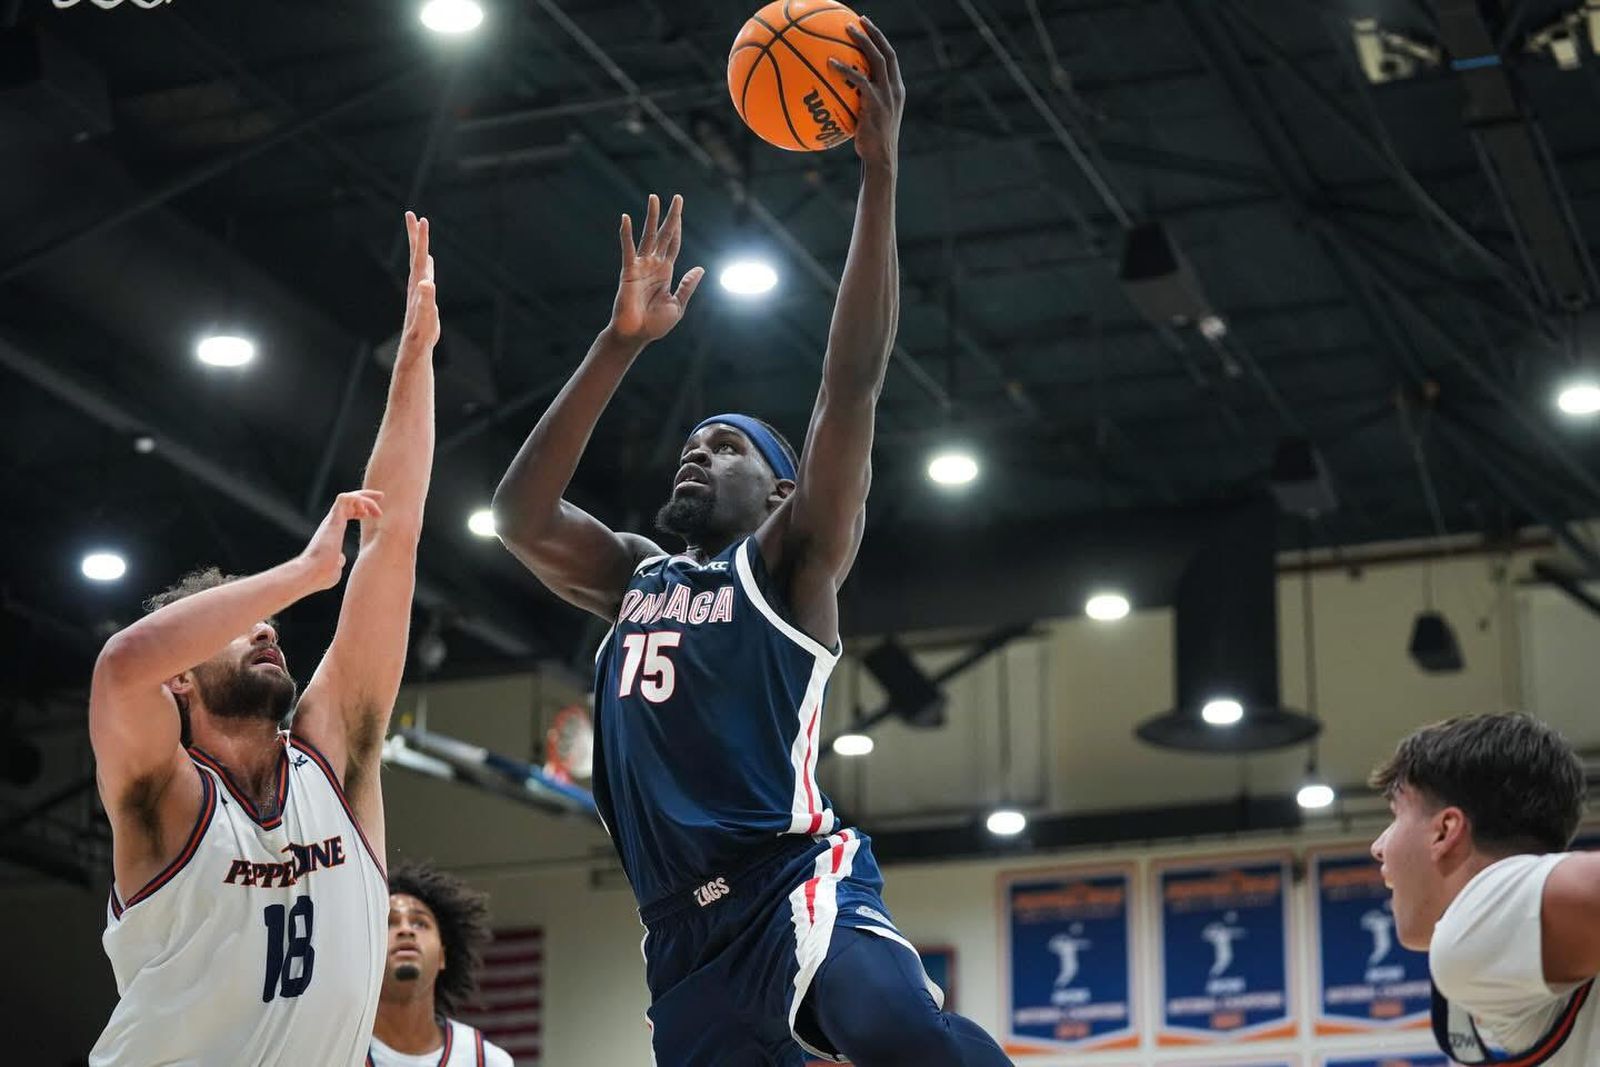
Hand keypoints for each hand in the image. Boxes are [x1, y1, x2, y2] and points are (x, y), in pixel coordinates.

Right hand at [298, 490, 384, 591]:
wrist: (312, 573)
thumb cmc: (321, 575)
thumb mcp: (335, 567)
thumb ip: (339, 561)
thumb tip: (340, 560)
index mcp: (333, 531)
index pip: (348, 511)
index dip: (362, 508)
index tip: (374, 513)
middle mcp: (331, 522)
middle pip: (349, 500)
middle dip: (366, 496)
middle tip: (381, 496)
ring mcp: (331, 520)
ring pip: (348, 497)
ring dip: (365, 499)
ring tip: (377, 510)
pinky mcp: (332, 520)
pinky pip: (345, 499)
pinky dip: (357, 500)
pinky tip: (365, 512)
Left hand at [400, 211, 439, 351]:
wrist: (415, 346)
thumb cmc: (421, 333)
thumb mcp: (426, 316)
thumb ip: (426, 299)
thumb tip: (427, 283)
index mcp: (418, 284)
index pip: (419, 256)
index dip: (421, 238)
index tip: (422, 219)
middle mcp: (416, 283)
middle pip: (415, 254)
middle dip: (415, 235)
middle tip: (411, 214)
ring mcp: (419, 289)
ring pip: (419, 263)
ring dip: (420, 247)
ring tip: (420, 233)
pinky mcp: (424, 297)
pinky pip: (425, 275)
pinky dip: (427, 264)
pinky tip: (429, 261)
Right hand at [608, 193, 704, 344]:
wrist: (636, 335)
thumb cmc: (655, 325)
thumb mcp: (678, 305)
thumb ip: (687, 286)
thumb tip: (700, 268)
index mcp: (666, 272)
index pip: (674, 244)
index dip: (679, 228)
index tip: (681, 211)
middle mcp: (653, 265)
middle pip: (664, 235)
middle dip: (671, 216)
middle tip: (677, 197)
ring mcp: (640, 266)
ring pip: (647, 236)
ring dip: (651, 217)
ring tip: (654, 198)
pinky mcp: (628, 271)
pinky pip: (628, 249)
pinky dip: (626, 234)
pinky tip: (626, 218)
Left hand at [832, 17, 903, 168]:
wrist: (881, 160)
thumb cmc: (870, 145)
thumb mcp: (870, 121)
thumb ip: (861, 105)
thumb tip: (838, 98)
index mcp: (896, 90)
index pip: (891, 58)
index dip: (880, 40)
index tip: (867, 27)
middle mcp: (895, 89)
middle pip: (887, 52)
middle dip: (874, 33)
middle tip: (859, 20)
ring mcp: (887, 96)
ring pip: (876, 59)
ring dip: (862, 41)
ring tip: (846, 29)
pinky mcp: (876, 104)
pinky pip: (859, 80)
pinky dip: (845, 69)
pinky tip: (830, 62)